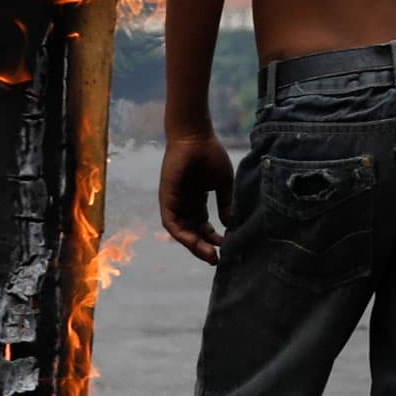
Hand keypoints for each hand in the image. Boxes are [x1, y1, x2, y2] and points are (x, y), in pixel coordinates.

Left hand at [159, 133, 234, 264]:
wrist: (196, 136)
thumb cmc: (210, 154)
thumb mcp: (222, 183)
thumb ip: (226, 203)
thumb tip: (229, 223)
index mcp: (197, 199)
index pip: (203, 226)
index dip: (213, 238)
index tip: (226, 246)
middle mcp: (184, 203)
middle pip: (192, 232)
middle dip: (204, 247)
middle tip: (217, 259)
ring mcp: (174, 201)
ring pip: (181, 231)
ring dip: (194, 245)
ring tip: (209, 255)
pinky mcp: (166, 198)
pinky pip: (171, 222)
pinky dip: (182, 234)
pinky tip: (195, 242)